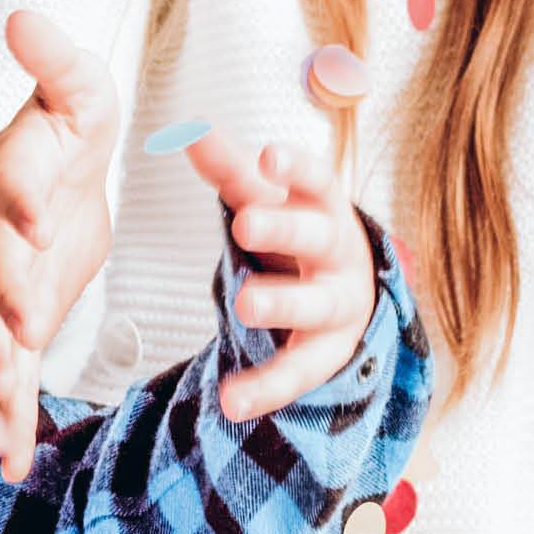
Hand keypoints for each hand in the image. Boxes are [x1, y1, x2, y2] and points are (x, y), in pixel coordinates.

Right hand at [0, 12, 119, 484]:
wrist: (42, 180)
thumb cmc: (63, 133)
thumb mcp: (77, 93)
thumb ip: (57, 63)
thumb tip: (22, 16)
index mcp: (17, 182)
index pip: (15, 192)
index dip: (21, 208)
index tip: (36, 226)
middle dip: (0, 308)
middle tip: (14, 339)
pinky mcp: (15, 325)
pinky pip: (6, 376)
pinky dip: (6, 420)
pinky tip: (9, 464)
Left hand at [183, 133, 376, 422]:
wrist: (346, 292)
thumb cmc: (297, 231)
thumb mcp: (267, 199)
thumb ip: (229, 170)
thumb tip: (187, 130)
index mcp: (324, 208)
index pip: (319, 181)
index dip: (296, 167)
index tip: (268, 156)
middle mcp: (338, 255)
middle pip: (316, 238)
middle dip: (283, 229)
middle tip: (243, 222)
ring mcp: (337, 306)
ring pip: (315, 306)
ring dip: (281, 303)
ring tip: (243, 305)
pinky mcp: (325, 352)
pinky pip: (298, 371)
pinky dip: (266, 388)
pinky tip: (231, 403)